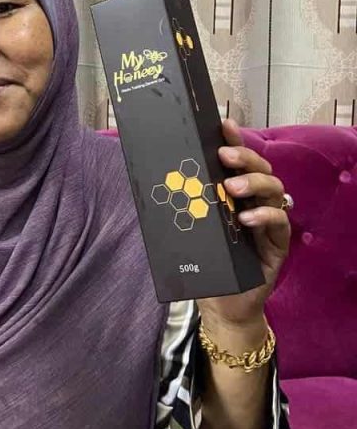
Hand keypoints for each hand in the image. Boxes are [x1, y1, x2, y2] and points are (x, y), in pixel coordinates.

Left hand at [197, 119, 290, 334]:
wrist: (220, 303)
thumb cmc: (204, 260)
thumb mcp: (188, 226)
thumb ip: (180, 202)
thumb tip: (148, 175)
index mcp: (234, 193)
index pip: (238, 160)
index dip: (234, 140)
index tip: (222, 124)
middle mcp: (255, 202)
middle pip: (261, 168)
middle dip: (244, 157)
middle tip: (224, 156)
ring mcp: (269, 221)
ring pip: (275, 190)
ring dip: (254, 183)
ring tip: (232, 188)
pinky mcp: (277, 244)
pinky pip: (280, 222)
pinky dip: (265, 217)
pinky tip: (246, 219)